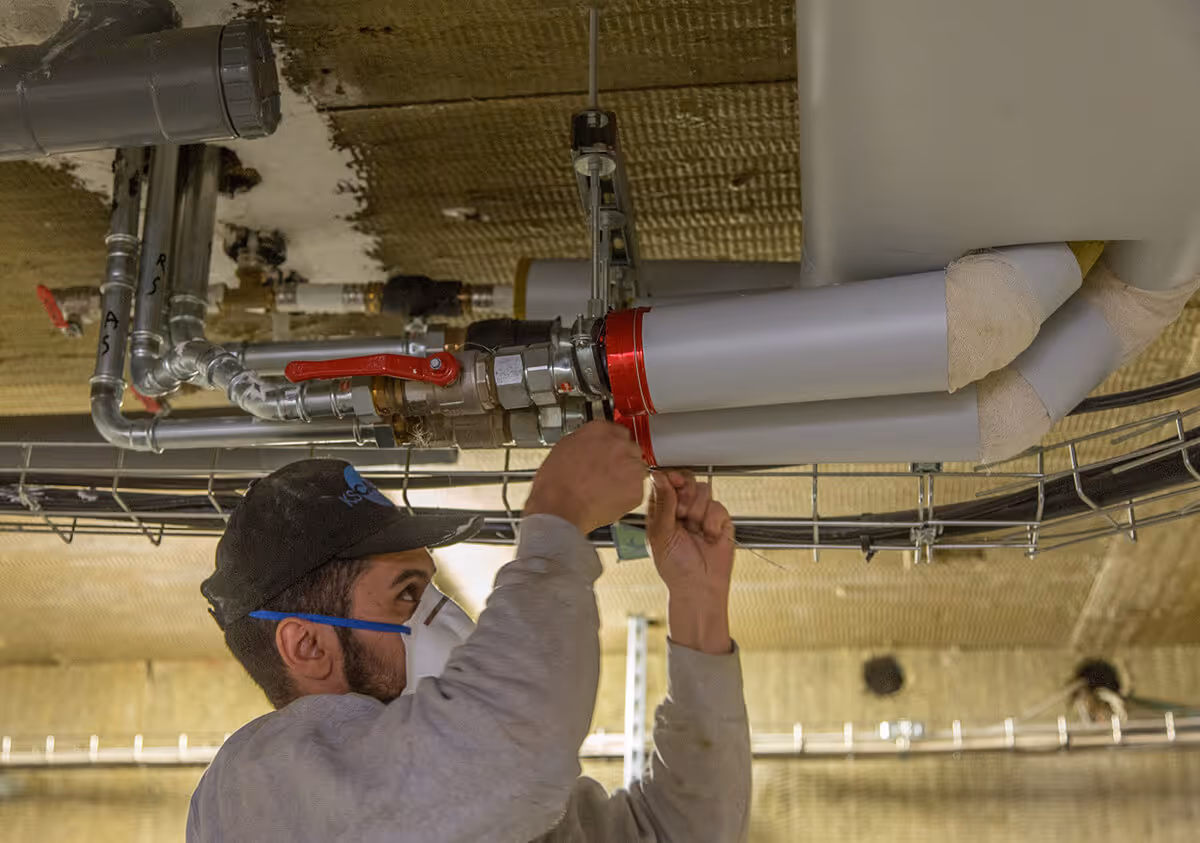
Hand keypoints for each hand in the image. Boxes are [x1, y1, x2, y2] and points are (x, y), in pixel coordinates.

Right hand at [524, 421, 646, 534]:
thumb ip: (585, 440)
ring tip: (606, 489)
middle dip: (621, 460)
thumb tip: (591, 444)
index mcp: (600, 430)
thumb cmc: (556, 483)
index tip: (609, 453)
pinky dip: (626, 496)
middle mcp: (619, 444)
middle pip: (630, 448)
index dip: (612, 444)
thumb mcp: (564, 447)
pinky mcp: (636, 489)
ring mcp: (631, 466)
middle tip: (607, 473)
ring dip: (625, 477)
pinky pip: (636, 490)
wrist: (560, 508)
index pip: (617, 430)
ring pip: (636, 469)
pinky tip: (609, 499)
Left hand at [647, 471, 733, 653]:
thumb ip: (663, 502)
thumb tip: (657, 475)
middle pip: (686, 480)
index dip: (670, 477)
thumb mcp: (661, 533)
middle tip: (683, 514)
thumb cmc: (674, 566)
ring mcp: (702, 513)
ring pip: (703, 490)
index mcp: (662, 510)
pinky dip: (712, 523)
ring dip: (698, 512)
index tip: (673, 480)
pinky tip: (708, 537)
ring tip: (694, 531)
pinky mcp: (720, 520)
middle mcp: (681, 508)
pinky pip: (718, 506)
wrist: (699, 585)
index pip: (665, 481)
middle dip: (685, 495)